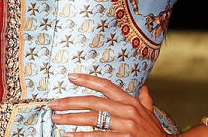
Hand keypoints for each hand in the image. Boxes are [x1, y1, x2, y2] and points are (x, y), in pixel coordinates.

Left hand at [49, 73, 165, 136]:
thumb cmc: (154, 131)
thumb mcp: (150, 113)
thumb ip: (145, 101)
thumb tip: (144, 89)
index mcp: (130, 102)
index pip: (106, 86)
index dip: (88, 80)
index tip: (71, 77)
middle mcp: (127, 111)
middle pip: (93, 102)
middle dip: (70, 102)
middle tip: (53, 104)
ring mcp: (125, 126)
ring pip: (92, 120)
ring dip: (71, 119)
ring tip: (56, 119)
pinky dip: (82, 135)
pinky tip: (70, 135)